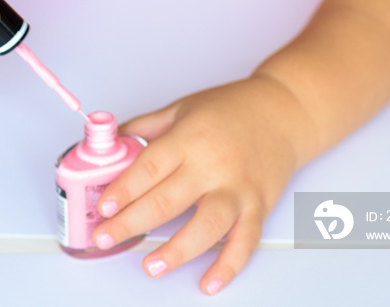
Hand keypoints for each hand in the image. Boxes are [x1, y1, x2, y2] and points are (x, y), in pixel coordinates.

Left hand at [93, 77, 304, 294]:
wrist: (284, 111)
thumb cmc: (233, 108)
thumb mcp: (183, 108)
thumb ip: (147, 127)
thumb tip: (113, 141)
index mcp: (190, 138)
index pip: (150, 167)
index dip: (124, 189)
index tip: (104, 207)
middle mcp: (213, 165)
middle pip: (168, 200)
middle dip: (132, 223)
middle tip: (106, 237)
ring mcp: (239, 188)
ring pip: (206, 226)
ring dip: (177, 250)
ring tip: (152, 265)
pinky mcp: (259, 206)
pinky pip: (245, 241)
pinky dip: (229, 265)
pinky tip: (209, 281)